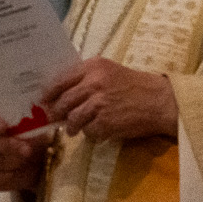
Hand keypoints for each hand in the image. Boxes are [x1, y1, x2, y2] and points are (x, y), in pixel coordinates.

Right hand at [0, 105, 48, 191]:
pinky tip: (17, 171)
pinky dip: (5, 177)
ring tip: (27, 158)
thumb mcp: (39, 118)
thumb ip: (42, 107)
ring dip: (11, 161)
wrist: (37, 160)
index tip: (3, 127)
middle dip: (7, 146)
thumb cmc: (34, 132)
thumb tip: (48, 96)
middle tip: (27, 149)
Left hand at [42, 58, 176, 141]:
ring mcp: (99, 103)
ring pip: (73, 119)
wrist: (159, 100)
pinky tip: (97, 131)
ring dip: (71, 127)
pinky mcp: (106, 122)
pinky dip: (90, 134)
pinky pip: (88, 132)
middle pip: (63, 101)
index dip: (49, 93)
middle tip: (54, 118)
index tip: (43, 101)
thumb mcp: (109, 71)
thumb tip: (60, 93)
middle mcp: (94, 83)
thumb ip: (86, 78)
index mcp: (93, 67)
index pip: (61, 80)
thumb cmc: (134, 85)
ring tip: (73, 129)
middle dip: (56, 113)